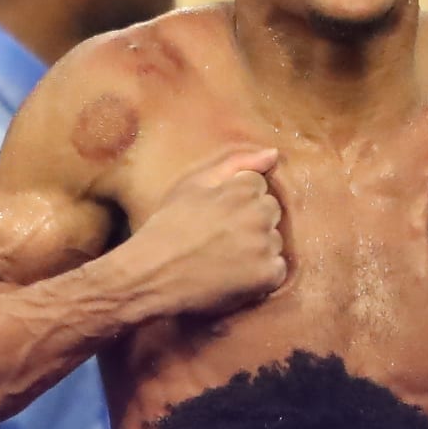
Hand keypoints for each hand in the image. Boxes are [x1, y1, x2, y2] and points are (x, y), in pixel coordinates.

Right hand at [128, 149, 287, 316]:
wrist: (151, 274)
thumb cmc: (168, 226)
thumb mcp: (193, 183)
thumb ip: (236, 163)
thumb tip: (274, 153)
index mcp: (242, 189)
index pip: (259, 186)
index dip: (237, 200)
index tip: (217, 215)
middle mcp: (258, 214)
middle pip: (271, 211)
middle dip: (253, 220)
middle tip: (221, 237)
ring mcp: (264, 246)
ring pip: (274, 240)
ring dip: (258, 247)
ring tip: (226, 257)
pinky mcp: (266, 275)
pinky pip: (277, 269)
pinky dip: (262, 274)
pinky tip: (236, 275)